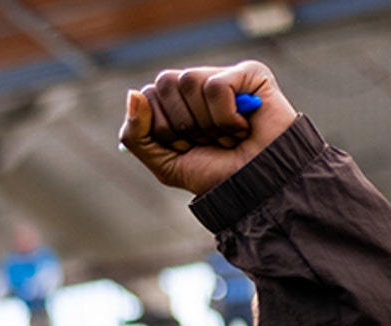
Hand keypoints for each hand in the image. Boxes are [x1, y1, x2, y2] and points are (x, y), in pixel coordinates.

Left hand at [118, 61, 297, 195]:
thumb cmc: (215, 175)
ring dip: (205, 123)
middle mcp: (199, 84)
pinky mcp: (249, 73)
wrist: (257, 188)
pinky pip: (216, 86)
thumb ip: (137, 134)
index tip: (186, 147)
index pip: (148, 95)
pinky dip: (225, 117)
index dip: (162, 129)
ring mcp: (224, 76)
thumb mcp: (165, 164)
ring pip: (189, 80)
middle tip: (207, 141)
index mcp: (177, 103)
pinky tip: (243, 127)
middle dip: (181, 125)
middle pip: (165, 83)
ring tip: (226, 136)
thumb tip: (133, 93)